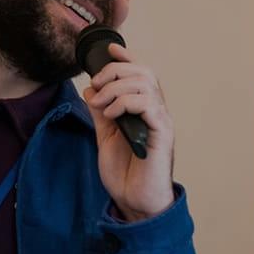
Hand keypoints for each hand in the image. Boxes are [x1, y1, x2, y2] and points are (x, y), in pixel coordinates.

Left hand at [82, 43, 174, 221]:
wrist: (135, 202)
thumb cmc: (126, 174)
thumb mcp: (105, 137)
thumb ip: (101, 113)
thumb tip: (91, 89)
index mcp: (144, 111)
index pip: (141, 75)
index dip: (127, 59)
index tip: (110, 50)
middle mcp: (156, 112)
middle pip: (144, 73)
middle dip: (116, 72)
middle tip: (97, 85)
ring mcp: (160, 122)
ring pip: (145, 84)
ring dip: (117, 88)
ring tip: (101, 105)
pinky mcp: (162, 134)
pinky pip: (148, 104)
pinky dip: (126, 103)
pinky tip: (112, 115)